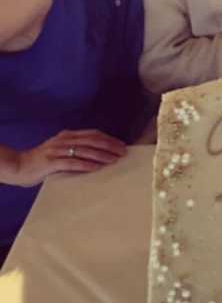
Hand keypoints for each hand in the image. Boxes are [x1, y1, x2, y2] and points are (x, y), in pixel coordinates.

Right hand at [8, 130, 126, 186]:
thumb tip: (99, 156)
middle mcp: (63, 140)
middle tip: (123, 152)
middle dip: (109, 146)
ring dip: (101, 155)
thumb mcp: (60, 151)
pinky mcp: (51, 162)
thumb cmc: (42, 162)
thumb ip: (75, 150)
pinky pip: (72, 162)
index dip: (108, 139)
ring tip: (114, 160)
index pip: (93, 134)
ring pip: (84, 150)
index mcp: (67, 135)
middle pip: (92, 140)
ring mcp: (57, 150)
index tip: (121, 145)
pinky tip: (97, 168)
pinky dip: (86, 164)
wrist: (18, 166)